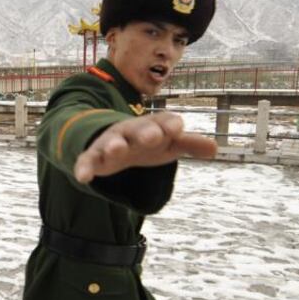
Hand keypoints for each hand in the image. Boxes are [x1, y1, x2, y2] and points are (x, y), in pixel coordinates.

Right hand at [73, 112, 217, 183]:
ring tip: (116, 150)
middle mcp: (132, 131)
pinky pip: (88, 160)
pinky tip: (83, 177)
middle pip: (138, 129)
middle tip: (153, 136)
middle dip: (144, 131)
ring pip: (112, 141)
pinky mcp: (94, 156)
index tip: (177, 129)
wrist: (115, 139)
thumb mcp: (169, 143)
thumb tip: (215, 148)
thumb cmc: (149, 141)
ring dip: (114, 145)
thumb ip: (189, 145)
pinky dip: (84, 167)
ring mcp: (112, 142)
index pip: (164, 122)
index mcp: (153, 126)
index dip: (170, 125)